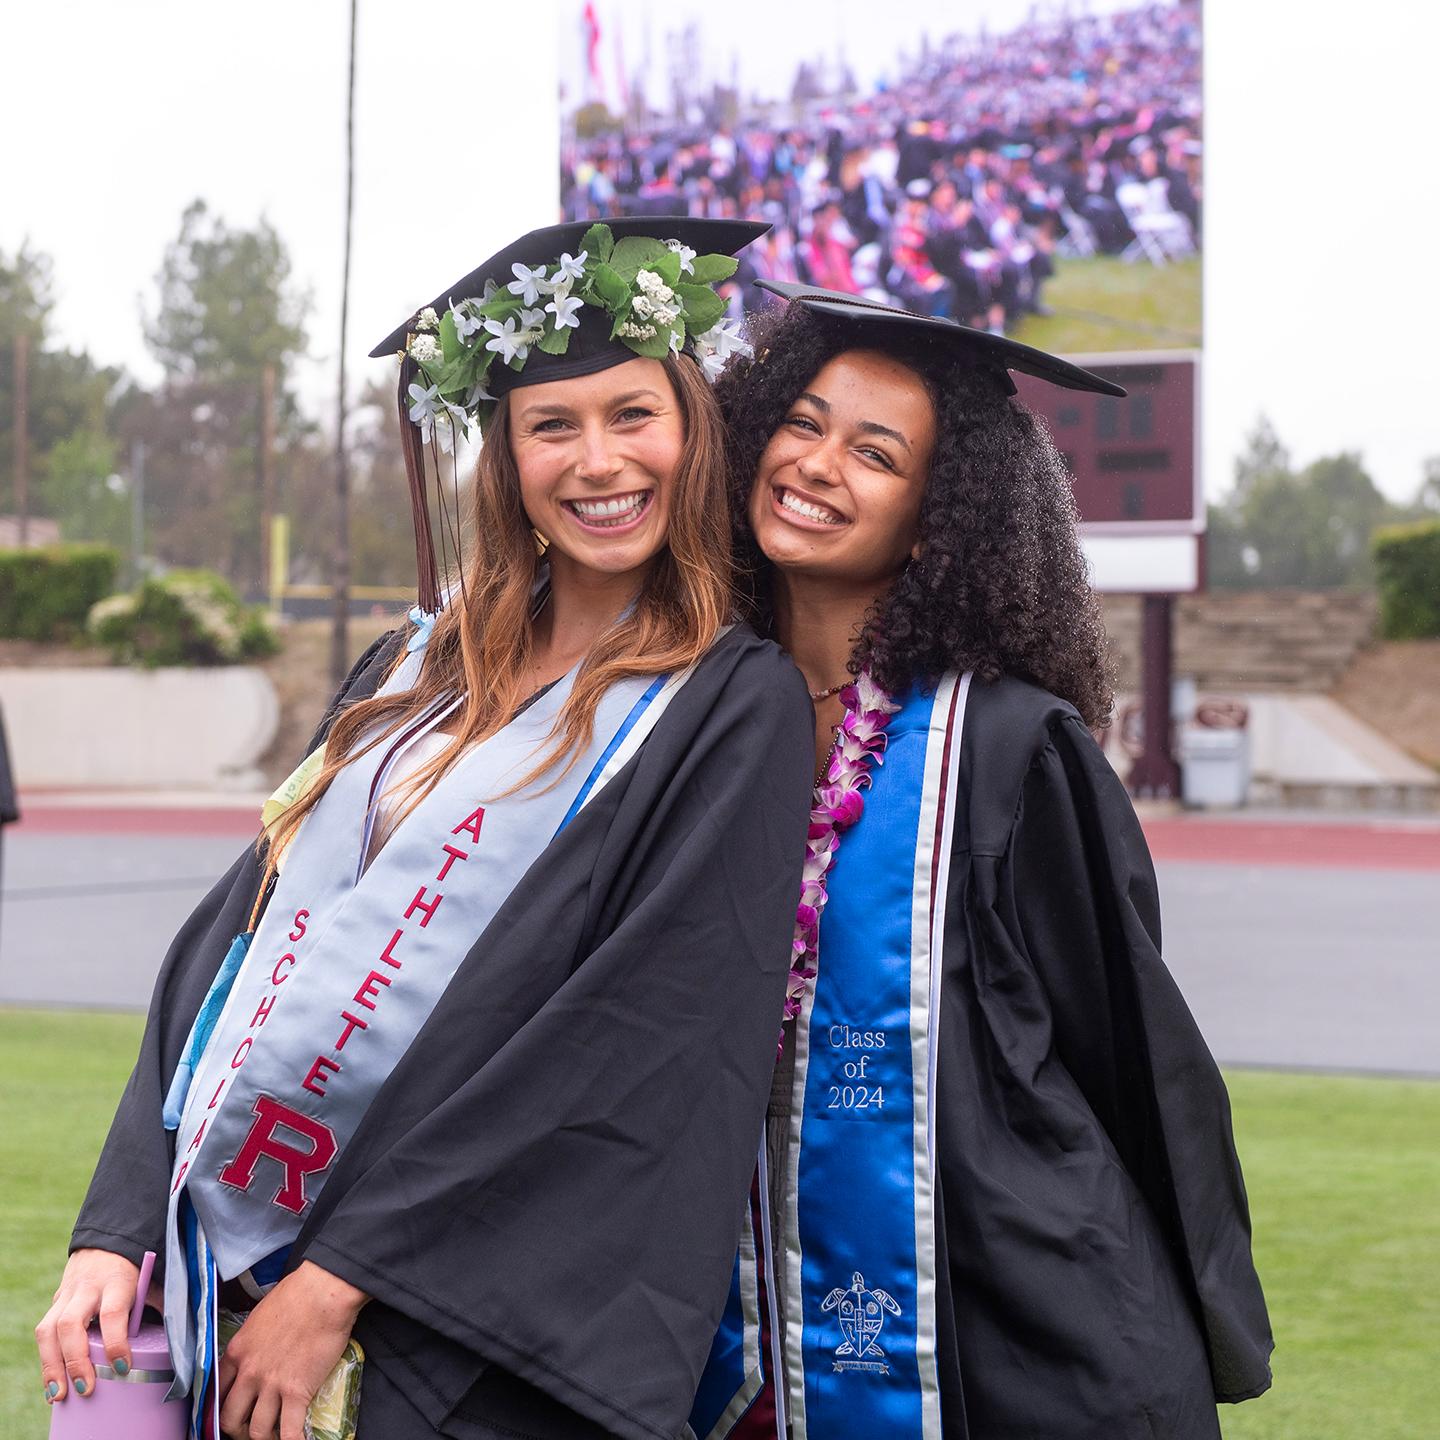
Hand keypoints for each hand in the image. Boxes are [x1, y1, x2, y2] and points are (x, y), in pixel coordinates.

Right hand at [35, 1248, 157, 1404]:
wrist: (105, 1242)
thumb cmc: (132, 1268)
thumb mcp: (149, 1280)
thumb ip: (159, 1304)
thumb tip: (177, 1334)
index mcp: (116, 1281)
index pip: (113, 1313)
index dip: (116, 1341)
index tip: (123, 1366)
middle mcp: (86, 1288)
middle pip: (71, 1324)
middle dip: (75, 1360)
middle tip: (86, 1387)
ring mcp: (65, 1296)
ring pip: (48, 1331)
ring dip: (51, 1367)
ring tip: (58, 1396)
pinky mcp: (54, 1304)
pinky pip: (43, 1335)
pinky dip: (46, 1363)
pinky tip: (52, 1386)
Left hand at [218, 1261, 367, 1439]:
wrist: (323, 1293)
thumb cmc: (297, 1294)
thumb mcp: (261, 1315)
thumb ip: (253, 1340)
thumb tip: (260, 1349)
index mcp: (237, 1352)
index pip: (216, 1392)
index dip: (222, 1407)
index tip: (234, 1411)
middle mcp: (248, 1372)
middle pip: (230, 1419)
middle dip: (239, 1430)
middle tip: (252, 1427)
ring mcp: (271, 1385)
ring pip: (257, 1431)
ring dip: (266, 1437)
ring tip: (277, 1434)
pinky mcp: (297, 1392)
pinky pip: (290, 1431)